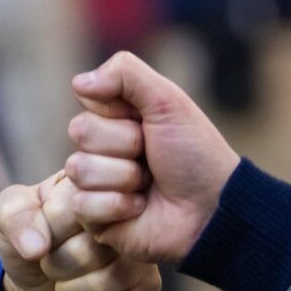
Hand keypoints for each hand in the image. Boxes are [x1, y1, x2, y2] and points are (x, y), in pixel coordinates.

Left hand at [0, 174, 160, 290]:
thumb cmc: (29, 242)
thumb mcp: (7, 218)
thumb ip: (14, 216)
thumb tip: (37, 246)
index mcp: (97, 188)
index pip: (81, 206)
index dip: (55, 229)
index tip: (47, 234)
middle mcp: (131, 218)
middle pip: (89, 250)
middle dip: (58, 264)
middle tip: (56, 259)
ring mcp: (144, 257)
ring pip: (105, 284)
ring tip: (70, 279)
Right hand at [65, 51, 239, 263]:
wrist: (213, 209)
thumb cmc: (195, 155)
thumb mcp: (168, 102)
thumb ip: (126, 74)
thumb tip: (77, 81)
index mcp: (116, 118)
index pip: (88, 98)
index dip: (119, 110)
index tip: (148, 121)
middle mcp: (100, 148)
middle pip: (80, 130)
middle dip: (125, 144)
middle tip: (152, 157)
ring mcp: (93, 182)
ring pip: (79, 168)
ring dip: (124, 177)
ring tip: (149, 185)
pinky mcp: (91, 217)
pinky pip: (83, 203)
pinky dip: (119, 205)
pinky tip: (140, 208)